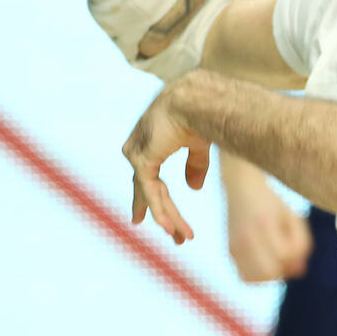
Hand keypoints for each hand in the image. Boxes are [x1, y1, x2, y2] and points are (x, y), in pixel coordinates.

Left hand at [122, 77, 212, 244]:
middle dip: (163, 213)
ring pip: (152, 194)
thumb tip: (193, 189)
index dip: (157, 199)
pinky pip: (151, 192)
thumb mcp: (198, 143)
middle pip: (150, 190)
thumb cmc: (199, 113)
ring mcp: (137, 156)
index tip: (155, 221)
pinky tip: (167, 226)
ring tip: (180, 237)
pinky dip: (160, 210)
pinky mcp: (142, 161)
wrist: (195, 98)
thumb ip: (195, 164)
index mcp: (149, 143)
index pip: (151, 179)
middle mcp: (137, 150)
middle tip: (173, 234)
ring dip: (168, 217)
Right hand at [225, 170, 312, 282]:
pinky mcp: (230, 251)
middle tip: (286, 254)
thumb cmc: (271, 202)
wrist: (242, 188)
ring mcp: (235, 246)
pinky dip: (258, 276)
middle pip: (269, 272)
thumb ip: (301, 243)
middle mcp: (246, 236)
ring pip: (256, 279)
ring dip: (271, 275)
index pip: (284, 254)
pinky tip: (265, 262)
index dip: (295, 254)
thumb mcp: (291, 216)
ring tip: (276, 259)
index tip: (295, 242)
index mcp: (265, 223)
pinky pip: (246, 277)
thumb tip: (299, 272)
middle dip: (283, 268)